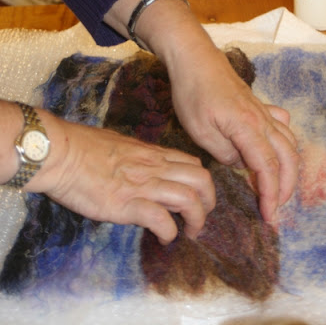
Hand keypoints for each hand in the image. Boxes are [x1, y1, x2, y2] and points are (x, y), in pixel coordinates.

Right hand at [26, 111, 215, 244]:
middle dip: (209, 201)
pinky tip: (164, 238)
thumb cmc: (82, 146)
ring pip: (188, 199)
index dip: (201, 182)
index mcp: (151, 153)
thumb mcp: (119, 143)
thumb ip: (136, 156)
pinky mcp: (126, 204)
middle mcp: (153, 167)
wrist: (60, 152)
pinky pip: (160, 218)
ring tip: (190, 233)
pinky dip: (169, 232)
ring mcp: (141, 185)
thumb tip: (139, 164)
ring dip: (196, 220)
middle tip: (201, 217)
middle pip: (201, 179)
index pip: (192, 163)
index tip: (197, 198)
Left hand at [167, 43, 299, 223]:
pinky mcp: (259, 105)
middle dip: (286, 187)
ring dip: (289, 167)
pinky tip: (276, 150)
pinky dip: (285, 143)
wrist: (195, 59)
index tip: (270, 217)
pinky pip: (282, 126)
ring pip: (290, 142)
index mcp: (248, 127)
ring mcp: (263, 110)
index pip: (268, 168)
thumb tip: (241, 164)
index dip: (271, 195)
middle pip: (288, 157)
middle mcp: (263, 119)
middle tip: (276, 208)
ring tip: (278, 187)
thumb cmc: (193, 93)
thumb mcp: (200, 130)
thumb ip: (225, 153)